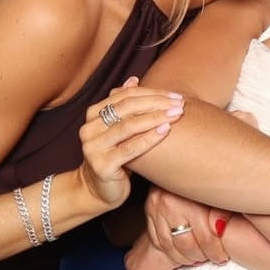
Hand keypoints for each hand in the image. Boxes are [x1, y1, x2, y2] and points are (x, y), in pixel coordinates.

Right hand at [78, 77, 182, 209]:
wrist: (99, 191)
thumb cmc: (115, 156)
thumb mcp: (119, 129)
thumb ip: (124, 105)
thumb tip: (134, 79)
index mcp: (93, 115)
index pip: (125, 96)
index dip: (151, 93)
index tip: (175, 95)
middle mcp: (89, 129)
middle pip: (126, 108)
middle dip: (156, 103)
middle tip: (180, 103)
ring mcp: (93, 147)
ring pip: (128, 126)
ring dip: (155, 117)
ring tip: (177, 114)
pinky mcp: (101, 165)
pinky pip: (129, 149)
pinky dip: (149, 138)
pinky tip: (166, 130)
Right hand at [145, 185, 228, 265]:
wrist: (182, 167)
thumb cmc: (205, 183)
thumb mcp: (217, 195)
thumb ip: (221, 211)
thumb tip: (221, 228)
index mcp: (189, 197)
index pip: (204, 236)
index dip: (215, 251)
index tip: (222, 257)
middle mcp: (167, 202)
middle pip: (185, 244)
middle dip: (201, 255)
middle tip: (211, 257)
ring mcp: (154, 209)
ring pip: (169, 247)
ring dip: (185, 257)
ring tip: (198, 257)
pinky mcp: (147, 215)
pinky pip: (158, 243)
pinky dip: (171, 252)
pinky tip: (183, 252)